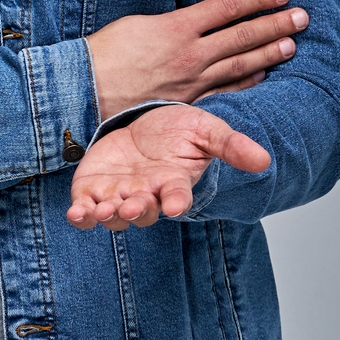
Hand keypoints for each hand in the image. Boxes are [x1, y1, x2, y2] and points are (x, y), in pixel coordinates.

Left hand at [65, 105, 271, 230]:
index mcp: (174, 182)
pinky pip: (86, 209)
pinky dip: (81, 214)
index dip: (177, 201)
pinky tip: (76, 213)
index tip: (176, 204)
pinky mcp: (93, 189)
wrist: (145, 124)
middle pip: (142, 211)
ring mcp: (119, 194)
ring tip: (101, 212)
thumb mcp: (207, 130)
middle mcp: (147, 194)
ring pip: (113, 215)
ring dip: (107, 216)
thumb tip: (263, 160)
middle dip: (137, 210)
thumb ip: (231, 145)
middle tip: (130, 208)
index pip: (178, 196)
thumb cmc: (179, 131)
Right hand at [86, 0, 306, 118]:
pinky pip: (225, 91)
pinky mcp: (186, 102)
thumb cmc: (104, 53)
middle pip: (243, 35)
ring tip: (293, 43)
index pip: (228, 8)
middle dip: (276, 24)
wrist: (84, 89)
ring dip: (270, 53)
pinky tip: (263, 75)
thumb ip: (172, 22)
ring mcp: (191, 81)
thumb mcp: (137, 22)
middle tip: (302, 16)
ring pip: (240, 64)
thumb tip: (193, 19)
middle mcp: (190, 54)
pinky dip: (247, 82)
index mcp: (177, 28)